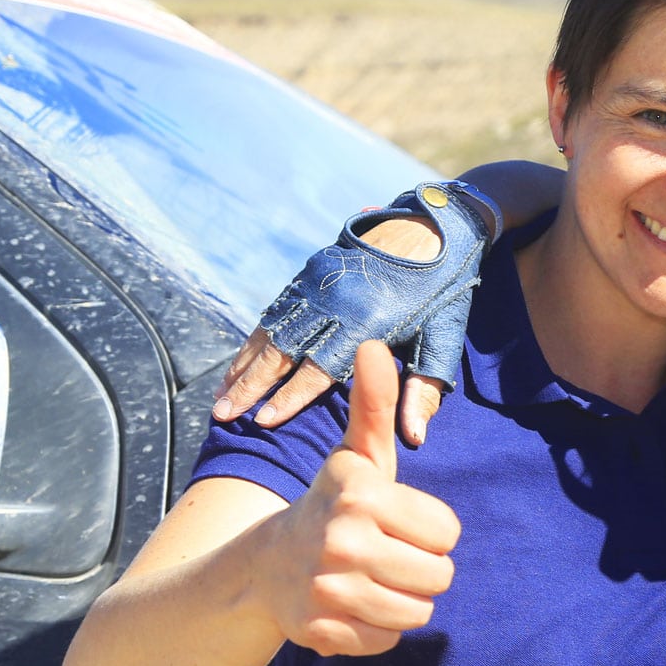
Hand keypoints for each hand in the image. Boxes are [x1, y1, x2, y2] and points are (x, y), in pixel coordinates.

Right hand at [213, 217, 450, 443]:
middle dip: (250, 385)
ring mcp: (318, 284)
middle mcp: (333, 303)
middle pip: (282, 351)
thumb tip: (411, 438)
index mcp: (365, 325)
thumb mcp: (442, 341)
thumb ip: (423, 390)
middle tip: (222, 414)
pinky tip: (240, 359)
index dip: (290, 397)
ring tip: (222, 393)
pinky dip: (255, 336)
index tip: (262, 422)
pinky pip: (276, 308)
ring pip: (271, 329)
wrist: (436, 227)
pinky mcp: (311, 270)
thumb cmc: (444, 294)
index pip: (318, 369)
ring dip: (244, 363)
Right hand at [260, 340, 459, 655]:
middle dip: (420, 569)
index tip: (394, 522)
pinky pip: (386, 641)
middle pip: (440, 577)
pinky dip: (376, 629)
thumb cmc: (334, 506)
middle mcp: (342, 540)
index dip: (429, 530)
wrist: (269, 565)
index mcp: (361, 493)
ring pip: (417, 612)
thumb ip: (374, 406)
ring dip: (402, 600)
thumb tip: (372, 343)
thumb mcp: (358, 458)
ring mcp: (327, 589)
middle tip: (385, 555)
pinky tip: (352, 605)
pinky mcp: (320, 632)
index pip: (448, 532)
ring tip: (371, 579)